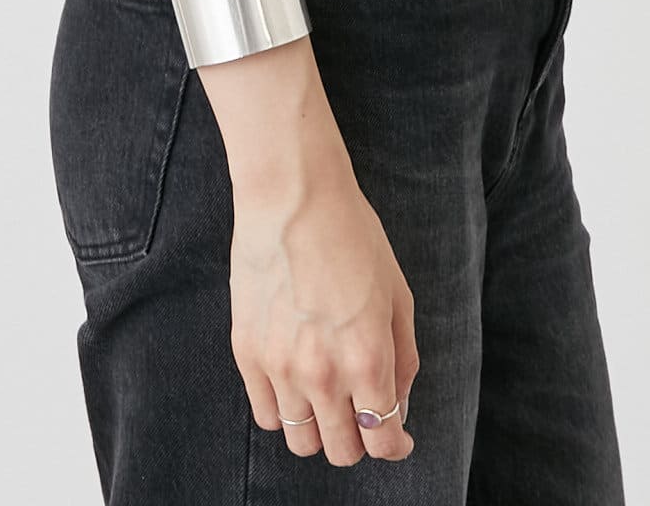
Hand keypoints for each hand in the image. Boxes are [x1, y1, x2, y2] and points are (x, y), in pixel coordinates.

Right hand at [229, 126, 417, 467]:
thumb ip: (403, 357)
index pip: (381, 441)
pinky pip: (265, 415)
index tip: (398, 438)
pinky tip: (296, 383)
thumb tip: (397, 403)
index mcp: (367, 358)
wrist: (293, 197)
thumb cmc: (353, 236)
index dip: (395, 446)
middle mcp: (322, 374)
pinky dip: (284, 410)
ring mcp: (279, 367)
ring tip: (327, 397)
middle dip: (359, 440)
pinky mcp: (246, 353)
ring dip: (320, 428)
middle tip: (363, 415)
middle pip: (341, 451)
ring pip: (300, 441)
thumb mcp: (398, 293)